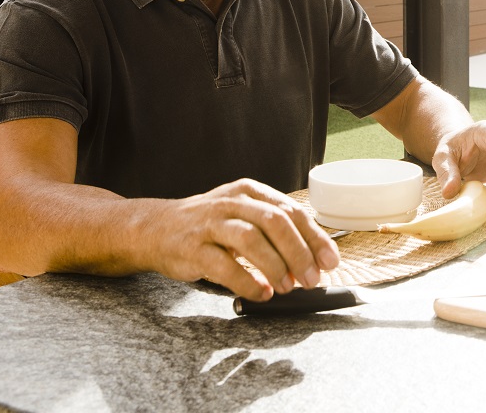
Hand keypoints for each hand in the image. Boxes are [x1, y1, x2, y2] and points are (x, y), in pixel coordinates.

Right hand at [146, 179, 340, 302]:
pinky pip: (223, 265)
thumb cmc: (209, 226)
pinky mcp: (192, 247)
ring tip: (289, 287)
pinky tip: (261, 293)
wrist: (155, 229)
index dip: (315, 238)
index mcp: (250, 192)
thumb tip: (313, 259)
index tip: (330, 262)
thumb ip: (275, 232)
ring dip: (276, 266)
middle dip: (300, 253)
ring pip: (251, 239)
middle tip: (312, 279)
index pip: (292, 211)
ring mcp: (210, 223)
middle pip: (275, 222)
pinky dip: (247, 281)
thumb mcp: (244, 216)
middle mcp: (232, 202)